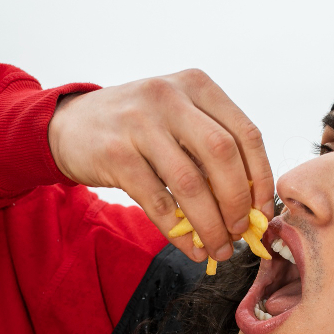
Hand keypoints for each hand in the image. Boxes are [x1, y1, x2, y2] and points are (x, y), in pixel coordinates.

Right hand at [48, 69, 273, 262]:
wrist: (69, 125)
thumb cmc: (135, 127)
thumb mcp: (176, 118)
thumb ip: (210, 147)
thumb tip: (250, 204)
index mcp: (196, 85)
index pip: (245, 133)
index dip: (261, 178)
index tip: (263, 211)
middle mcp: (170, 97)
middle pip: (223, 155)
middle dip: (238, 202)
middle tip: (241, 232)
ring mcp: (140, 123)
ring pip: (190, 183)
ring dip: (210, 224)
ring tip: (219, 249)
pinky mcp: (116, 154)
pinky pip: (158, 201)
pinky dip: (178, 232)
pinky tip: (190, 248)